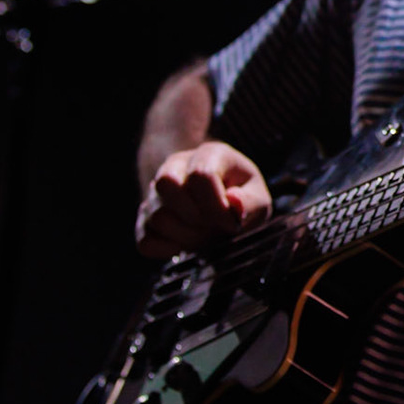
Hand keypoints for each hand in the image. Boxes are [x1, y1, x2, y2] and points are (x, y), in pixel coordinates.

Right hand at [136, 141, 271, 258]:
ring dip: (184, 236)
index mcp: (209, 154)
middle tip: (214, 228)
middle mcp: (176, 165)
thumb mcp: (258, 198)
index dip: (216, 206)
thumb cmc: (240, 197)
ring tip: (202, 235)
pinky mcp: (145, 216)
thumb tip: (234, 203)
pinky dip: (165, 250)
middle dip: (196, 218)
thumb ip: (251, 202)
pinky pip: (145, 240)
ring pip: (156, 216)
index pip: (200, 175)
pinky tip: (183, 245)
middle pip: (167, 185)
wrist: (219, 201)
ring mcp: (155, 190)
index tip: (230, 225)